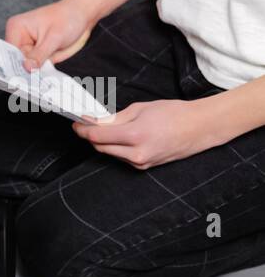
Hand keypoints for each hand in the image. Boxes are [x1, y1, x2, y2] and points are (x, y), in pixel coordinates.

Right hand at [6, 0, 93, 70]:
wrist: (82, 14)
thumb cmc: (68, 18)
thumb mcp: (54, 38)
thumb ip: (39, 55)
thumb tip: (26, 68)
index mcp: (16, 28)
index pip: (10, 53)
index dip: (17, 66)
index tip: (26, 77)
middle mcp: (18, 36)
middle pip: (18, 61)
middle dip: (30, 68)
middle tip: (41, 74)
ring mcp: (26, 44)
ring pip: (27, 66)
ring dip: (39, 68)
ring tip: (50, 64)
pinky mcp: (34, 50)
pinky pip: (35, 65)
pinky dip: (43, 68)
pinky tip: (50, 65)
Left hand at [74, 98, 225, 169]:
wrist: (200, 128)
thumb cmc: (173, 113)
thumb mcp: (141, 109)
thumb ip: (115, 119)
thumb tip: (94, 122)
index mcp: (135, 135)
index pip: (97, 136)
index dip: (83, 130)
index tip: (76, 123)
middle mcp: (136, 153)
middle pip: (100, 147)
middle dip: (90, 136)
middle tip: (86, 124)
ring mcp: (140, 163)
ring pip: (110, 153)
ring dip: (103, 142)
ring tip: (106, 128)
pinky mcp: (144, 167)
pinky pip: (121, 157)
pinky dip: (116, 148)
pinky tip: (121, 138)